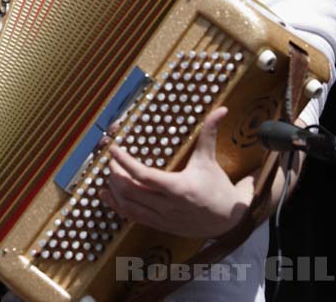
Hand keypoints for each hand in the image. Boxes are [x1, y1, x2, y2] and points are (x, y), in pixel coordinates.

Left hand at [100, 106, 254, 238]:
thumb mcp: (210, 159)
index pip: (144, 175)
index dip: (125, 162)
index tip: (113, 149)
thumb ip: (210, 133)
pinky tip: (107, 194)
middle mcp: (168, 206)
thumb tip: (222, 109)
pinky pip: (132, 217)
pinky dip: (117, 205)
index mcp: (179, 187)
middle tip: (110, 159)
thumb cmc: (217, 187)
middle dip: (115, 173)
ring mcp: (162, 218)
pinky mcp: (159, 225)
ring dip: (114, 189)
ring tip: (108, 173)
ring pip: (128, 206)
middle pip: (130, 191)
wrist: (228, 221)